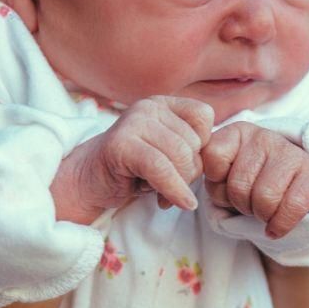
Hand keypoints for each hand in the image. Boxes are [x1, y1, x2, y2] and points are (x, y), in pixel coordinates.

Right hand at [50, 96, 213, 223]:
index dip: (203, 145)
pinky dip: (175, 190)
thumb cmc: (133, 171)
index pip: (204, 116)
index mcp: (162, 104)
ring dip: (178, 183)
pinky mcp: (121, 145)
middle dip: (189, 172)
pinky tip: (178, 203)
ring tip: (160, 190)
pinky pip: (162, 169)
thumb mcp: (167, 154)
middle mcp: (148, 107)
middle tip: (170, 185)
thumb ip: (191, 148)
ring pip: (181, 156)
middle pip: (194, 142)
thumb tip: (219, 159)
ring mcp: (133, 123)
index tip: (186, 163)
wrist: (89, 182)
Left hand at [200, 120, 308, 239]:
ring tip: (263, 209)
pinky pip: (292, 208)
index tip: (225, 186)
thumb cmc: (252, 183)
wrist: (293, 190)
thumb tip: (191, 182)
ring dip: (260, 215)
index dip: (216, 185)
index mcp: (238, 132)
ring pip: (264, 199)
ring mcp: (291, 153)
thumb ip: (208, 170)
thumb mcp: (225, 173)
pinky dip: (280, 226)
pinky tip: (275, 226)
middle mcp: (265, 136)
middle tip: (248, 203)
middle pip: (238, 187)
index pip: (213, 159)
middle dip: (240, 205)